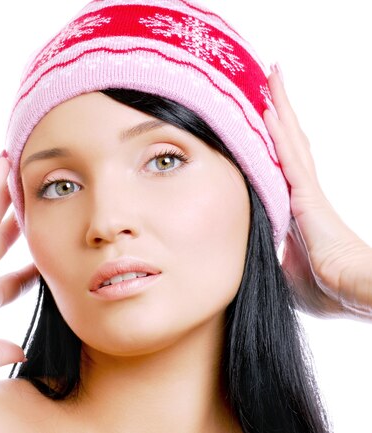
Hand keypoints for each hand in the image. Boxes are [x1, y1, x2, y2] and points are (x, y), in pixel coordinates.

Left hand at [264, 66, 371, 319]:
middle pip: (288, 140)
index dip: (273, 136)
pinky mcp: (306, 195)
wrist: (349, 292)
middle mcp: (302, 190)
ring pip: (289, 139)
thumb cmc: (325, 285)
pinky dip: (277, 133)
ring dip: (279, 107)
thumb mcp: (287, 267)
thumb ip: (273, 252)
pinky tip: (268, 109)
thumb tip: (252, 251)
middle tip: (267, 77)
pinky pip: (287, 157)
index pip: (281, 161)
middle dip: (278, 108)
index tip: (261, 114)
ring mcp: (305, 189)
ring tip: (270, 76)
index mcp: (296, 205)